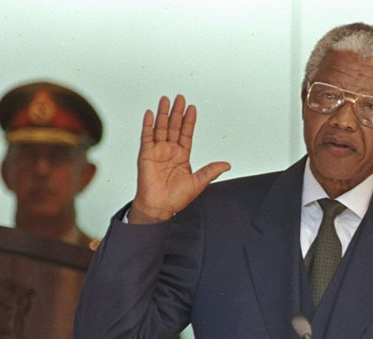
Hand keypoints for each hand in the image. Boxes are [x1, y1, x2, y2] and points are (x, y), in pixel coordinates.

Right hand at [127, 94, 230, 223]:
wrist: (159, 206)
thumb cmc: (176, 198)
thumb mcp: (199, 183)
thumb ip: (211, 171)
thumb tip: (226, 165)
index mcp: (182, 156)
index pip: (186, 134)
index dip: (189, 121)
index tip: (192, 108)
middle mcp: (170, 151)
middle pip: (173, 126)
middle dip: (177, 112)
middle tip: (180, 98)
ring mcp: (157, 151)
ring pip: (161, 128)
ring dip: (163, 113)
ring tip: (166, 100)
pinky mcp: (146, 154)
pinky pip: (147, 136)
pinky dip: (148, 124)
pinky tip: (150, 114)